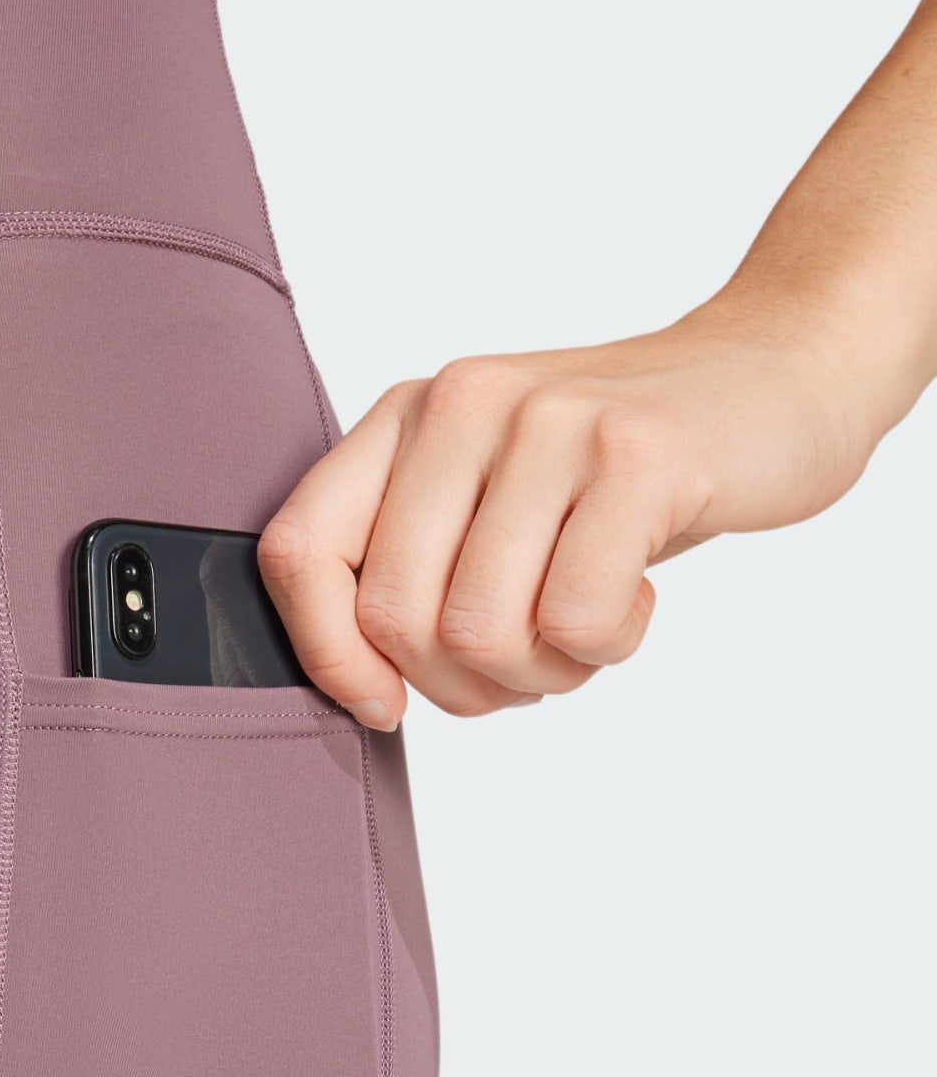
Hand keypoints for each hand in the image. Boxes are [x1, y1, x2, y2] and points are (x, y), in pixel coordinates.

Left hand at [257, 303, 877, 727]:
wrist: (776, 372)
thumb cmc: (617, 471)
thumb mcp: (491, 492)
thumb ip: (411, 563)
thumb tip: (354, 688)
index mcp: (406, 417)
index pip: (300, 551)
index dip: (327, 654)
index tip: (384, 704)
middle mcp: (461, 403)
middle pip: (393, 617)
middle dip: (459, 685)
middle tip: (526, 665)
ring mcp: (549, 422)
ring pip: (480, 632)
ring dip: (539, 673)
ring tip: (583, 627)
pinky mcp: (638, 455)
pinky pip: (576, 620)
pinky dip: (605, 646)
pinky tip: (635, 598)